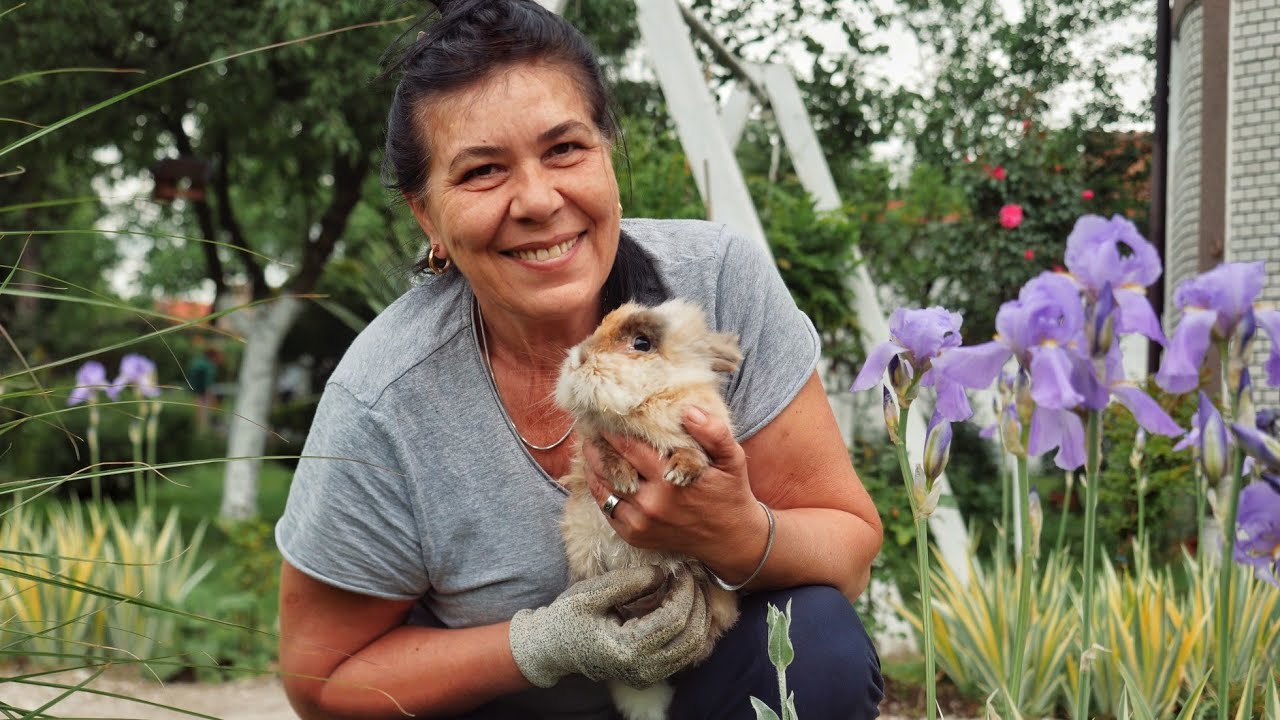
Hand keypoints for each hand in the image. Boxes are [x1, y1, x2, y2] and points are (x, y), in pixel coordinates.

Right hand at [508, 565, 711, 688]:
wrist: (553, 648)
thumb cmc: (568, 616)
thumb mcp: (592, 592)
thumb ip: (628, 582)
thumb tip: (663, 573)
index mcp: (627, 649)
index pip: (674, 620)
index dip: (685, 591)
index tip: (683, 568)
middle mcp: (642, 669)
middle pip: (692, 637)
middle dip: (698, 603)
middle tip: (693, 576)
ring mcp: (648, 675)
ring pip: (693, 648)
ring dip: (700, 616)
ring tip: (693, 588)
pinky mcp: (650, 673)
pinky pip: (684, 654)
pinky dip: (692, 628)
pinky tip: (685, 606)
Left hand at [583, 408, 762, 563]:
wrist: (730, 538)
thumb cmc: (729, 492)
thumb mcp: (732, 459)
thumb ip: (714, 433)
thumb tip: (688, 411)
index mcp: (670, 480)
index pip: (629, 447)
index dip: (613, 429)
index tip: (604, 412)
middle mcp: (651, 503)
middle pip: (611, 466)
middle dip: (598, 444)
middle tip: (589, 426)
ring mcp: (640, 522)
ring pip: (603, 488)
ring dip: (593, 466)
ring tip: (589, 446)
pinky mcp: (634, 536)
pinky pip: (606, 509)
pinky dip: (599, 489)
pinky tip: (597, 474)